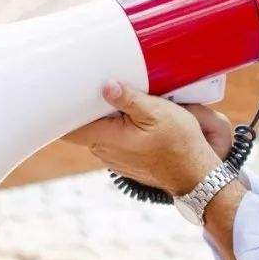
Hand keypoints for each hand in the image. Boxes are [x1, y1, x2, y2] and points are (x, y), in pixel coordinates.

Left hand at [63, 81, 224, 194]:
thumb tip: (106, 86)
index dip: (62, 110)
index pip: (68, 128)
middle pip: (83, 126)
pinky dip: (115, 127)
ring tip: (116, 97)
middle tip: (97, 84)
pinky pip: (111, 140)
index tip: (66, 92)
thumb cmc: (178, 143)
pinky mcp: (123, 160)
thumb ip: (129, 99)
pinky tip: (129, 116)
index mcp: (106, 138)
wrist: (195, 175)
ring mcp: (113, 158)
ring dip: (104, 117)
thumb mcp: (156, 112)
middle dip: (88, 107)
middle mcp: (104, 151)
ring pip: (98, 132)